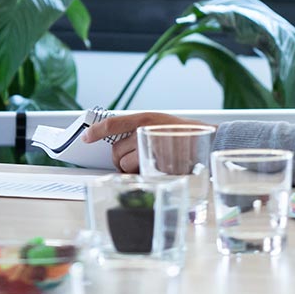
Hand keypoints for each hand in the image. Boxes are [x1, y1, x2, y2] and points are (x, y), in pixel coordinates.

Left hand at [83, 111, 208, 172]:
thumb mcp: (159, 123)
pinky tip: (154, 169)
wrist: (208, 141)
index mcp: (145, 118)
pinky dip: (141, 175)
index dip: (96, 131)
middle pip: (116, 151)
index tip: (86, 137)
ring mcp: (150, 149)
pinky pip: (137, 174)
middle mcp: (145, 131)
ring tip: (148, 163)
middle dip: (120, 159)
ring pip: (125, 164)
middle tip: (132, 159)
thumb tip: (118, 145)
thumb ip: (139, 130)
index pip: (113, 123)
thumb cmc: (183, 134)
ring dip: (130, 169)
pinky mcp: (156, 165)